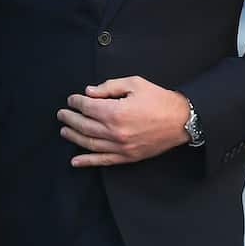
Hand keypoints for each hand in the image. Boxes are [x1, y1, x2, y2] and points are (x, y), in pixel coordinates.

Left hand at [58, 76, 190, 167]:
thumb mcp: (136, 84)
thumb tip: (89, 92)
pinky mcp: (127, 157)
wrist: (182, 120)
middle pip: (84, 125)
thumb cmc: (160, 100)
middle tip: (62, 114)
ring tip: (64, 130)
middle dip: (70, 118)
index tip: (72, 99)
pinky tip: (75, 161)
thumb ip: (110, 86)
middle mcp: (115, 132)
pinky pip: (103, 160)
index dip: (77, 102)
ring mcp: (120, 147)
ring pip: (89, 143)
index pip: (88, 107)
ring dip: (73, 137)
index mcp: (116, 112)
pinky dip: (87, 161)